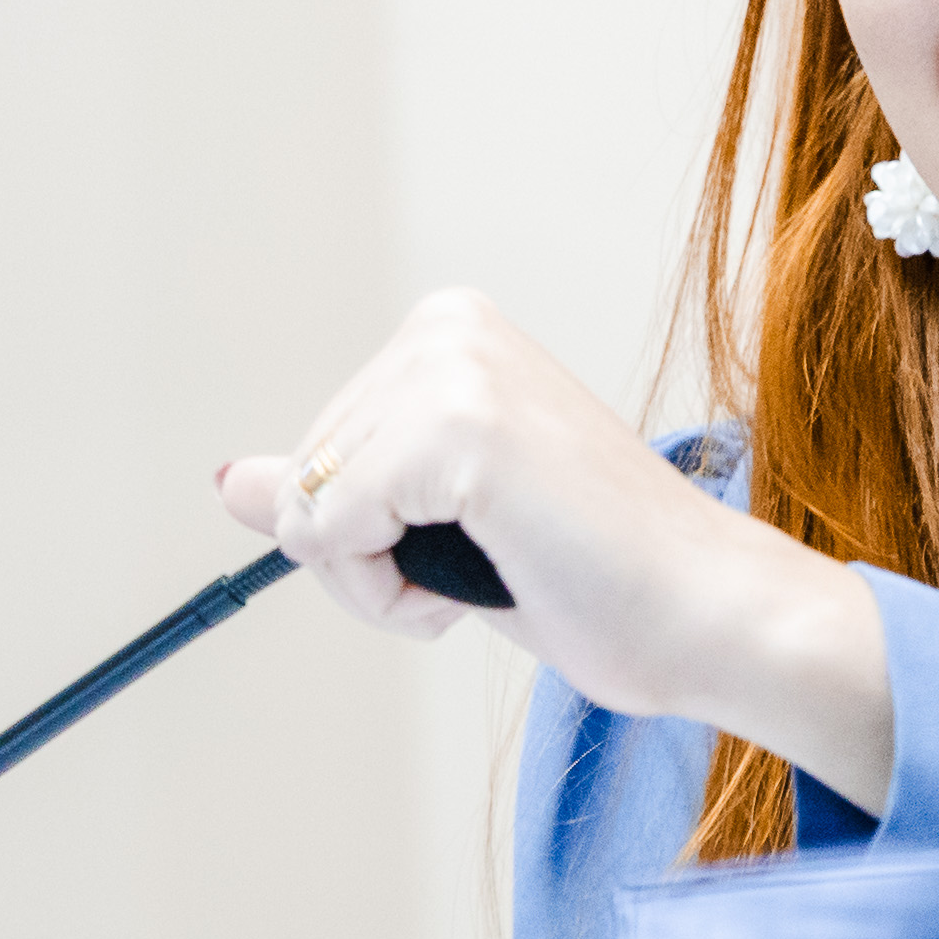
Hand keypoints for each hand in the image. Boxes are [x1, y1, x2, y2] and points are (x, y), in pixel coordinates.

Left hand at [215, 292, 895, 803]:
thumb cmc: (597, 573)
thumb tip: (235, 484)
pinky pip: (334, 540)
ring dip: (384, 582)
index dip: (374, 532)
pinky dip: (393, 596)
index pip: (318, 453)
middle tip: (496, 560)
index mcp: (451, 330)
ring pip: (308, 517)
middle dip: (371, 558)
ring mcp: (454, 373)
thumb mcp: (441, 521)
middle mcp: (447, 328)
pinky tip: (495, 578)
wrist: (704, 610)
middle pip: (302, 482)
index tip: (483, 534)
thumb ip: (340, 490)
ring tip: (502, 565)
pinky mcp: (457, 434)